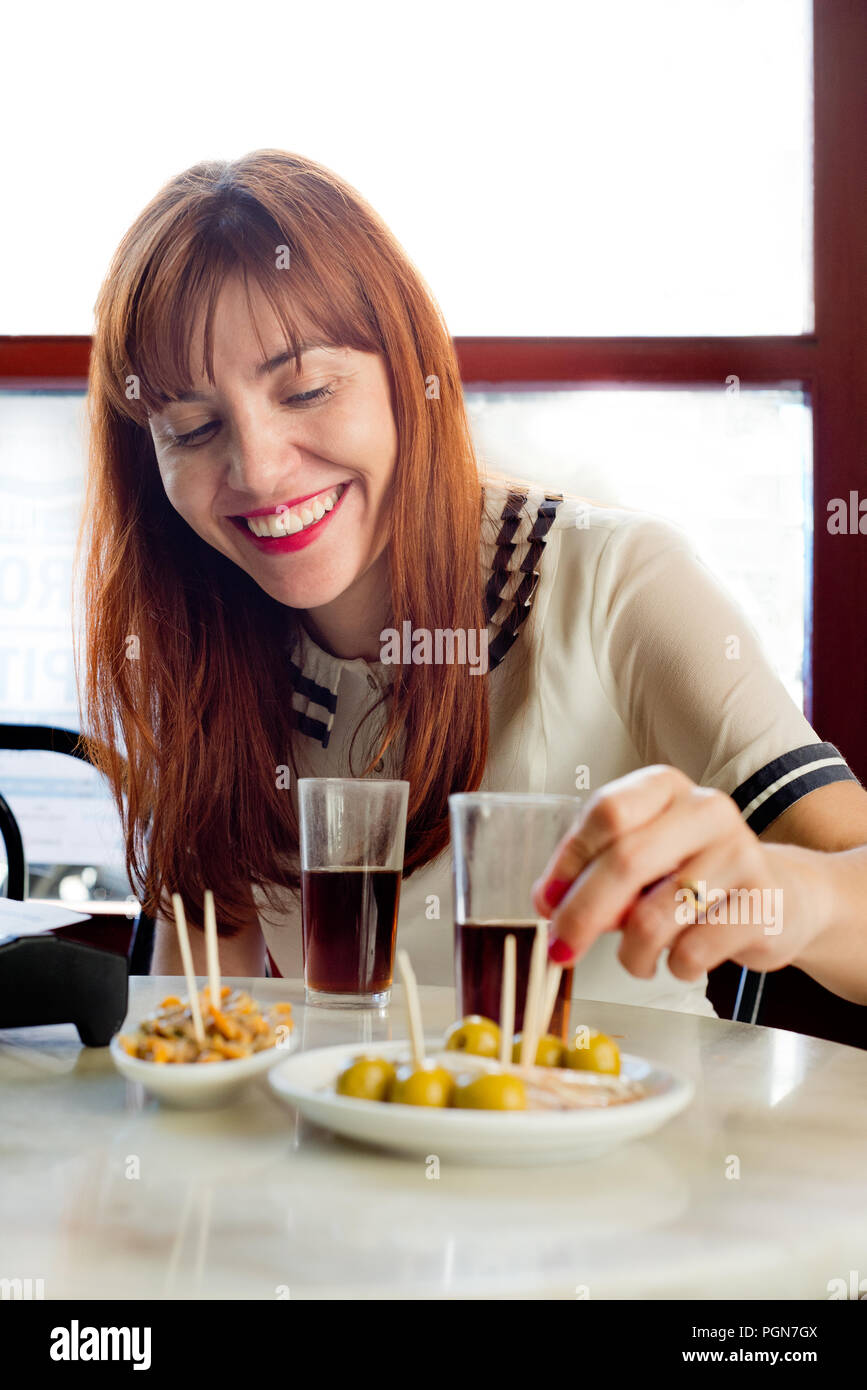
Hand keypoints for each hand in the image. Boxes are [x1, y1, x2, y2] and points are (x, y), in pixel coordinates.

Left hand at [531, 766, 832, 981]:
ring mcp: (739, 854)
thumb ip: (596, 872)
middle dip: (582, 914)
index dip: (569, 860)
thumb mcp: (646, 860)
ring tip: (636, 960)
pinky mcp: (762, 904)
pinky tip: (681, 960)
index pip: (608, 812)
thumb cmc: (698, 875)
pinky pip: (692, 951)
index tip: (548, 899)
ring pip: (654, 918)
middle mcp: (706, 811)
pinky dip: (674, 968)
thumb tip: (548, 902)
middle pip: (626, 861)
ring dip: (631, 955)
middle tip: (561, 949)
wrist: (783, 897)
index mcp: (667, 789)